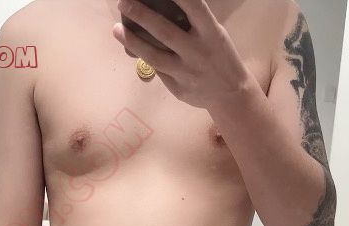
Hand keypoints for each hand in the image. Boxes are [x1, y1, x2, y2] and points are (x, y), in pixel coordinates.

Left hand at [112, 0, 252, 109]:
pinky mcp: (178, 89)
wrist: (231, 94)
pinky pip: (158, 71)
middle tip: (123, 2)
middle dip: (141, 15)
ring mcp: (187, 73)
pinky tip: (133, 48)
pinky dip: (145, 58)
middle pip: (165, 32)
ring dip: (132, 42)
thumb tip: (161, 8)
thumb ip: (193, 23)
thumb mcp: (213, 34)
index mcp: (210, 33)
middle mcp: (198, 52)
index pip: (193, 7)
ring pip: (154, 56)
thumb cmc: (219, 56)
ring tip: (116, 29)